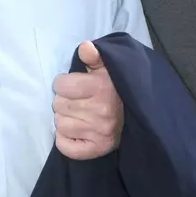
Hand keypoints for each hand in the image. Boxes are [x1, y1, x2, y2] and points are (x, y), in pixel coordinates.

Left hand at [52, 41, 123, 160]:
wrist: (137, 114)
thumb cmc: (115, 88)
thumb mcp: (108, 68)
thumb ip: (94, 56)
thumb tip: (85, 47)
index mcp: (101, 88)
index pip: (60, 85)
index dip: (64, 83)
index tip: (73, 85)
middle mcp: (100, 111)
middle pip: (58, 104)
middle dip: (64, 100)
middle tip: (78, 101)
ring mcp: (98, 132)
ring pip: (59, 124)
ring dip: (65, 119)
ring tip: (79, 115)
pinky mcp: (96, 149)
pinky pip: (64, 146)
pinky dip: (65, 139)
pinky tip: (76, 131)